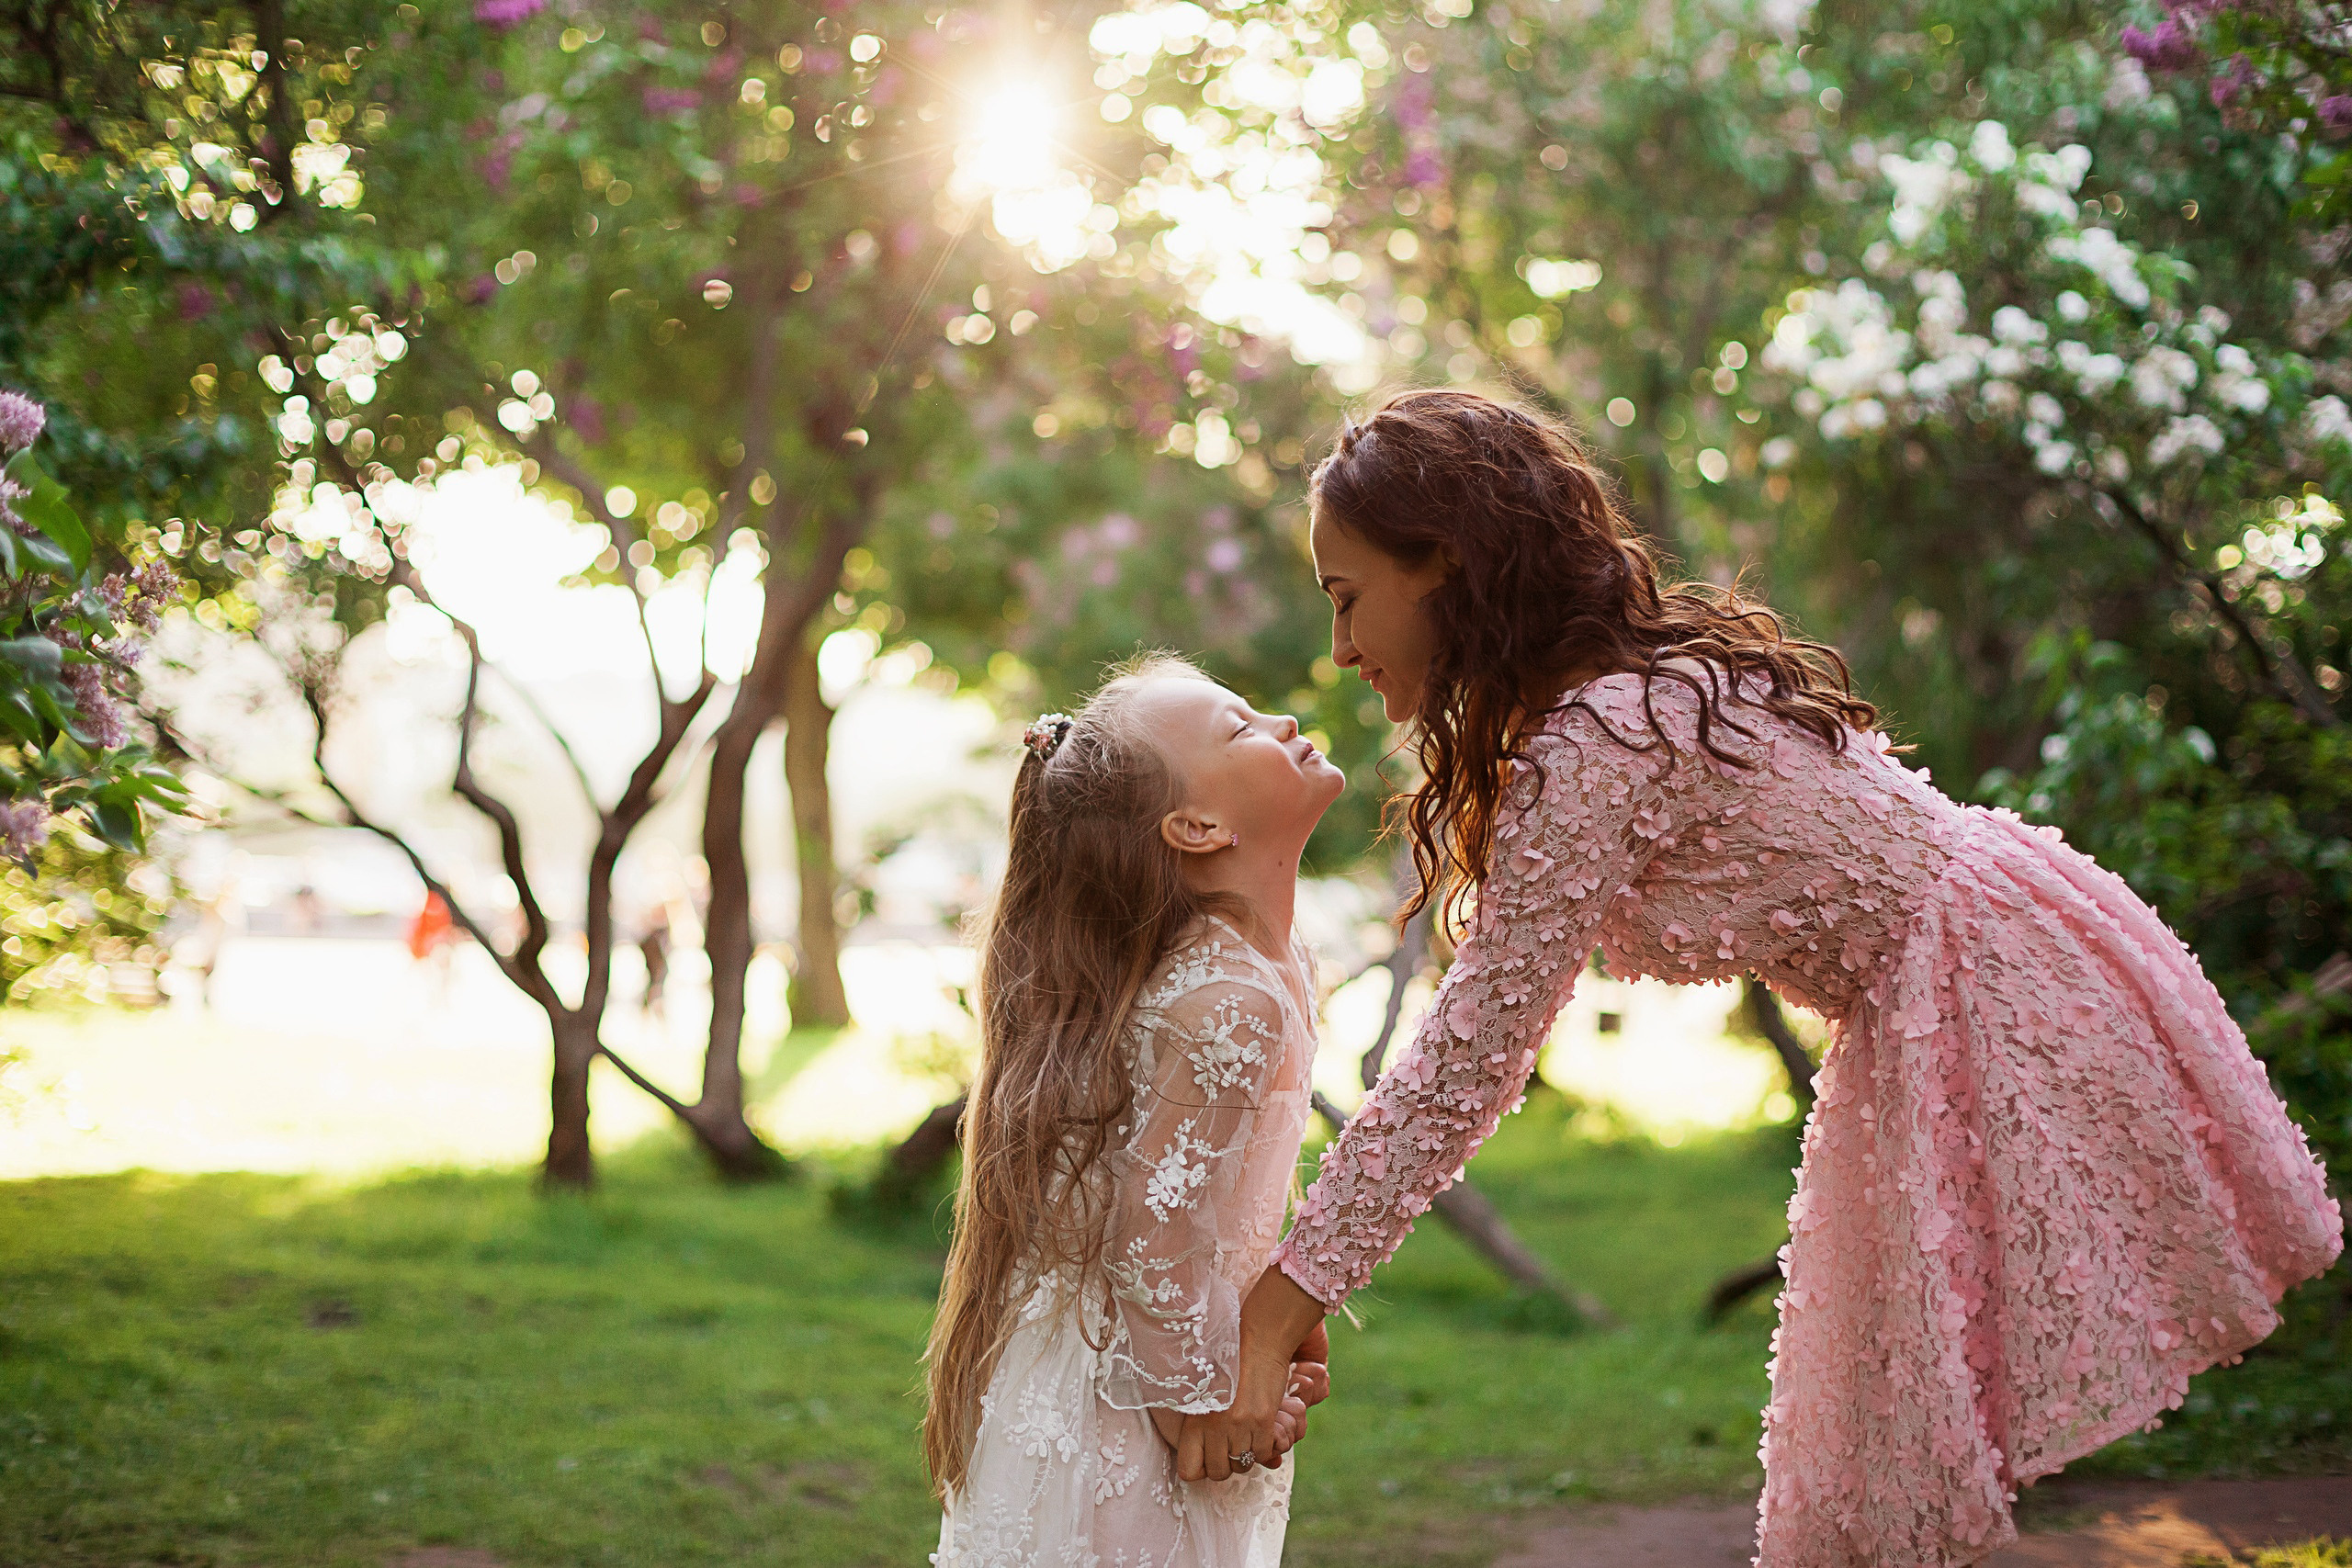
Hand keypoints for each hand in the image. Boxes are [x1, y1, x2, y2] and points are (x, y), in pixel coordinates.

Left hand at [1176, 1267, 1326, 1482]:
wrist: (1257, 1338)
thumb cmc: (1229, 1366)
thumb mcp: (1209, 1396)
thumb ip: (1207, 1428)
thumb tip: (1215, 1457)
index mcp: (1193, 1420)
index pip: (1188, 1470)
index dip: (1200, 1470)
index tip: (1209, 1459)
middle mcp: (1213, 1426)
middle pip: (1219, 1472)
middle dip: (1227, 1465)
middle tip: (1232, 1447)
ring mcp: (1238, 1425)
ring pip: (1243, 1464)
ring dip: (1247, 1455)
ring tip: (1247, 1436)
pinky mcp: (1262, 1420)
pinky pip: (1263, 1452)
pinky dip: (1265, 1446)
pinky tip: (1263, 1429)